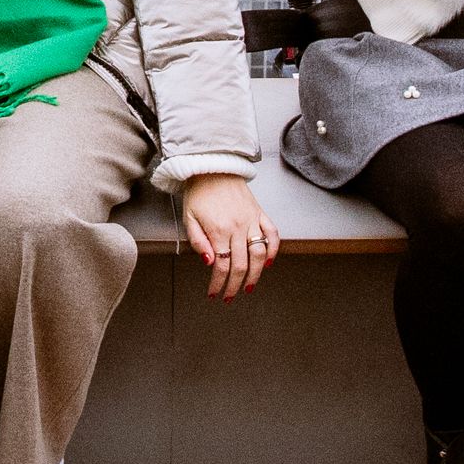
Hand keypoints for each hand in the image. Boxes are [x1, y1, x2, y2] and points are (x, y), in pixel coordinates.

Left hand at [183, 170, 278, 296]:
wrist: (212, 167)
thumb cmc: (199, 192)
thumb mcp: (189, 218)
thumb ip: (198, 241)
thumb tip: (209, 262)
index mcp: (219, 230)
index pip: (222, 266)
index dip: (218, 284)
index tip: (214, 294)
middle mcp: (238, 227)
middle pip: (241, 265)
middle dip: (235, 286)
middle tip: (230, 297)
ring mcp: (252, 220)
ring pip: (260, 254)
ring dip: (256, 274)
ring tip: (249, 287)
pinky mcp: (260, 213)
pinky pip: (273, 234)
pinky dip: (274, 250)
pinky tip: (269, 263)